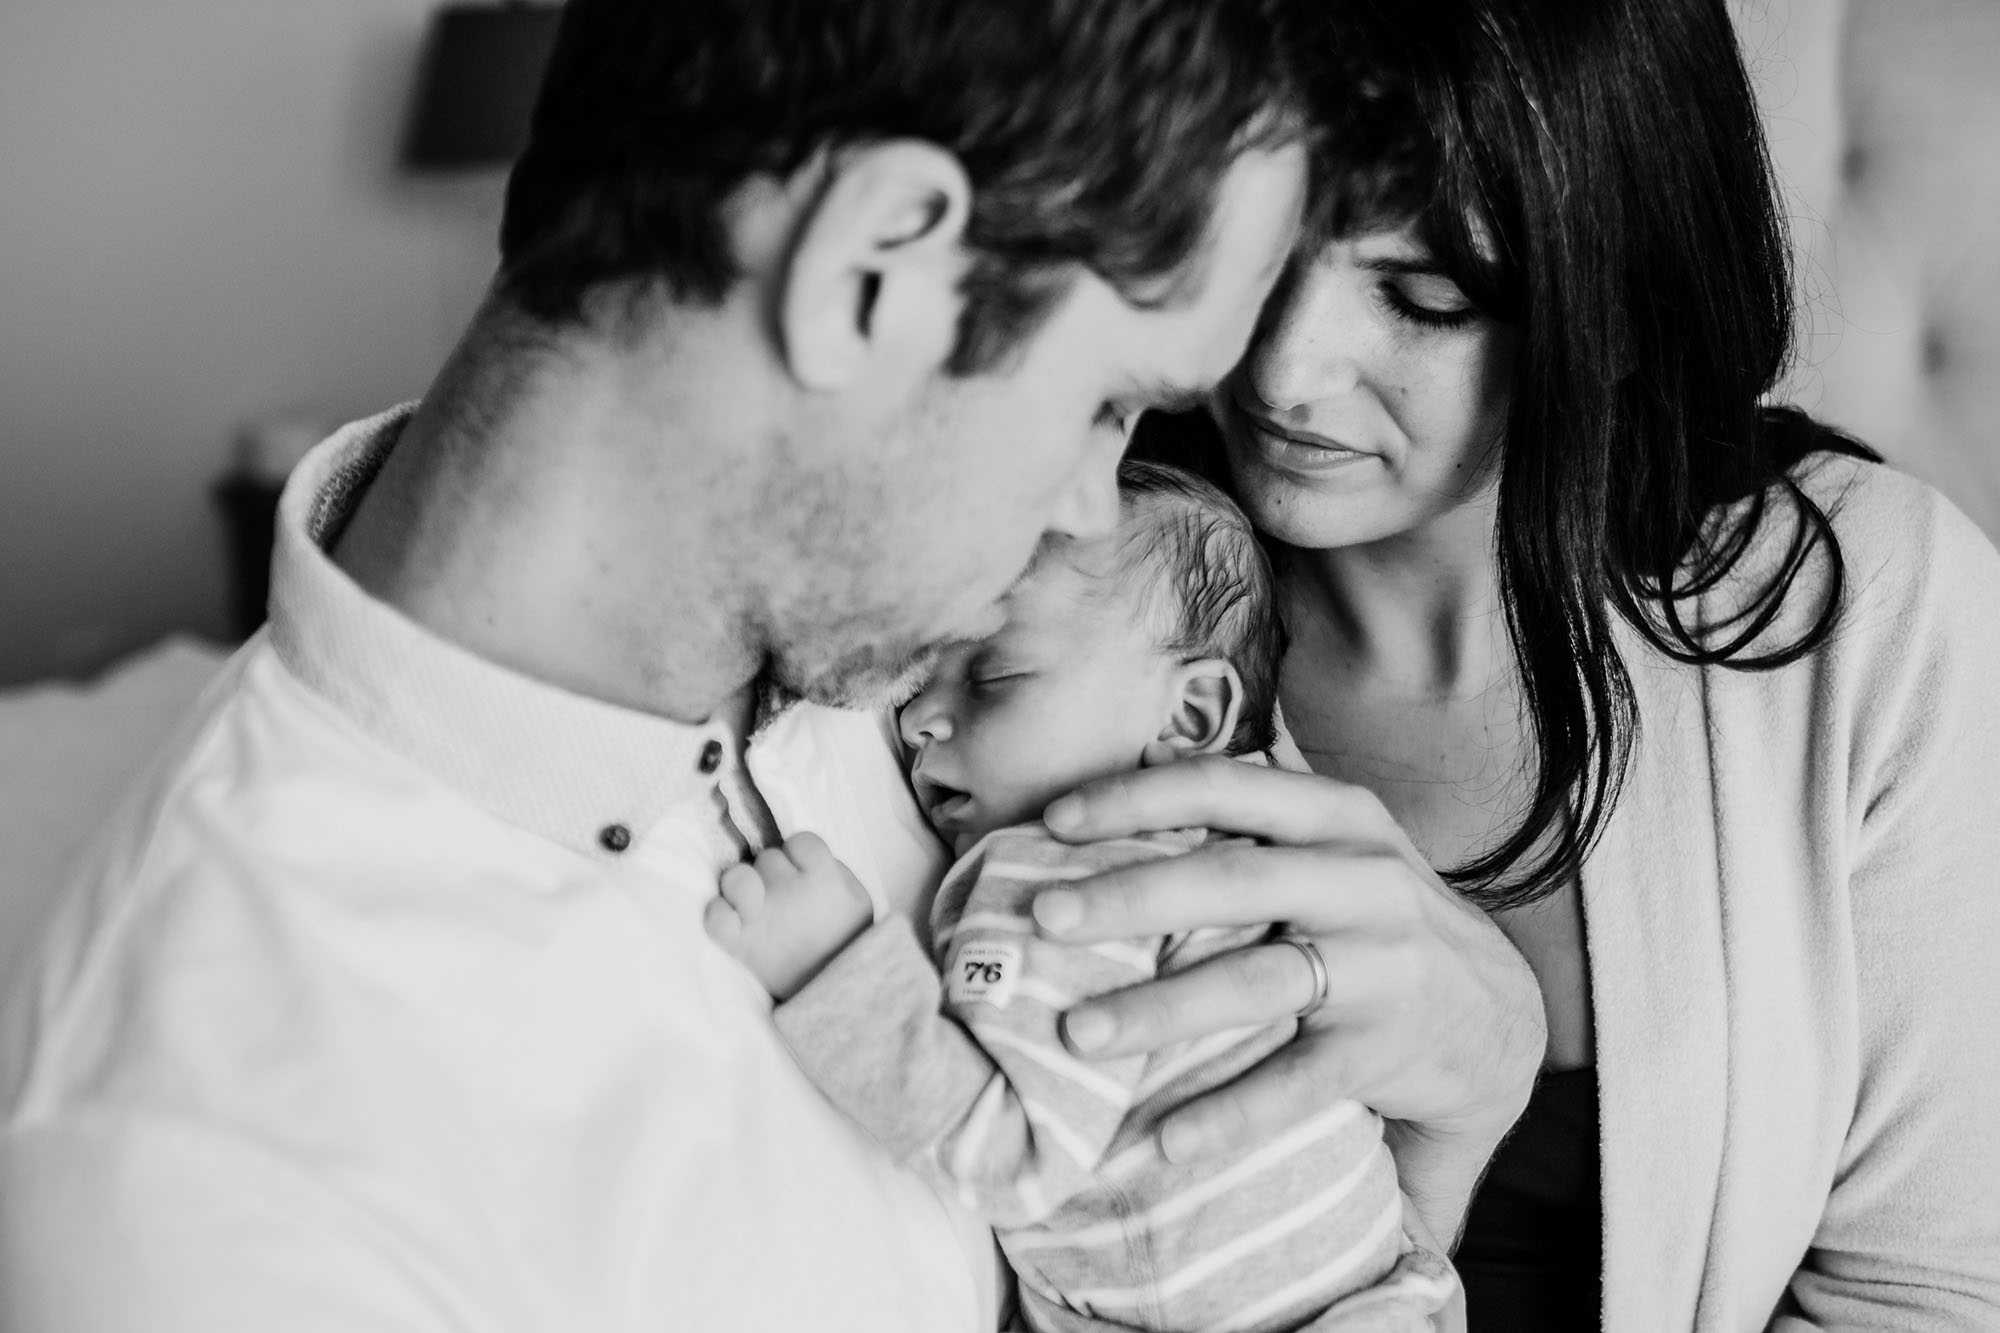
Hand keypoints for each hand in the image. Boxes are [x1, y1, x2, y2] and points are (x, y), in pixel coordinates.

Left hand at [703, 833, 872, 1000]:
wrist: (840, 994)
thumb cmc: (849, 943)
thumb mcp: (859, 899)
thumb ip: (833, 870)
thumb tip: (801, 858)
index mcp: (822, 877)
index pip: (800, 841)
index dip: (800, 854)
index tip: (806, 872)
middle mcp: (788, 889)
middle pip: (768, 859)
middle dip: (776, 874)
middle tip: (789, 900)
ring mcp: (760, 915)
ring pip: (736, 876)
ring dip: (744, 886)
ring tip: (757, 905)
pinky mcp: (741, 943)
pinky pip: (715, 915)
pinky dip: (720, 913)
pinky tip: (735, 919)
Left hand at [1032, 757, 1545, 1241]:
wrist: (1499, 1015)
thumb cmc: (1380, 914)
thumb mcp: (1338, 841)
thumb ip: (1256, 804)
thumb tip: (1148, 752)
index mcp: (1341, 818)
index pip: (1226, 789)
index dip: (1137, 797)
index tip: (1053, 819)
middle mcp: (1365, 881)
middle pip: (1232, 881)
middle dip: (1130, 896)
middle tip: (1043, 917)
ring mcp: (1381, 966)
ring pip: (1255, 983)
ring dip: (1159, 1010)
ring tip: (1077, 1035)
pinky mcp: (1387, 1050)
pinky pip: (1296, 1084)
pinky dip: (1228, 1113)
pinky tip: (1162, 1139)